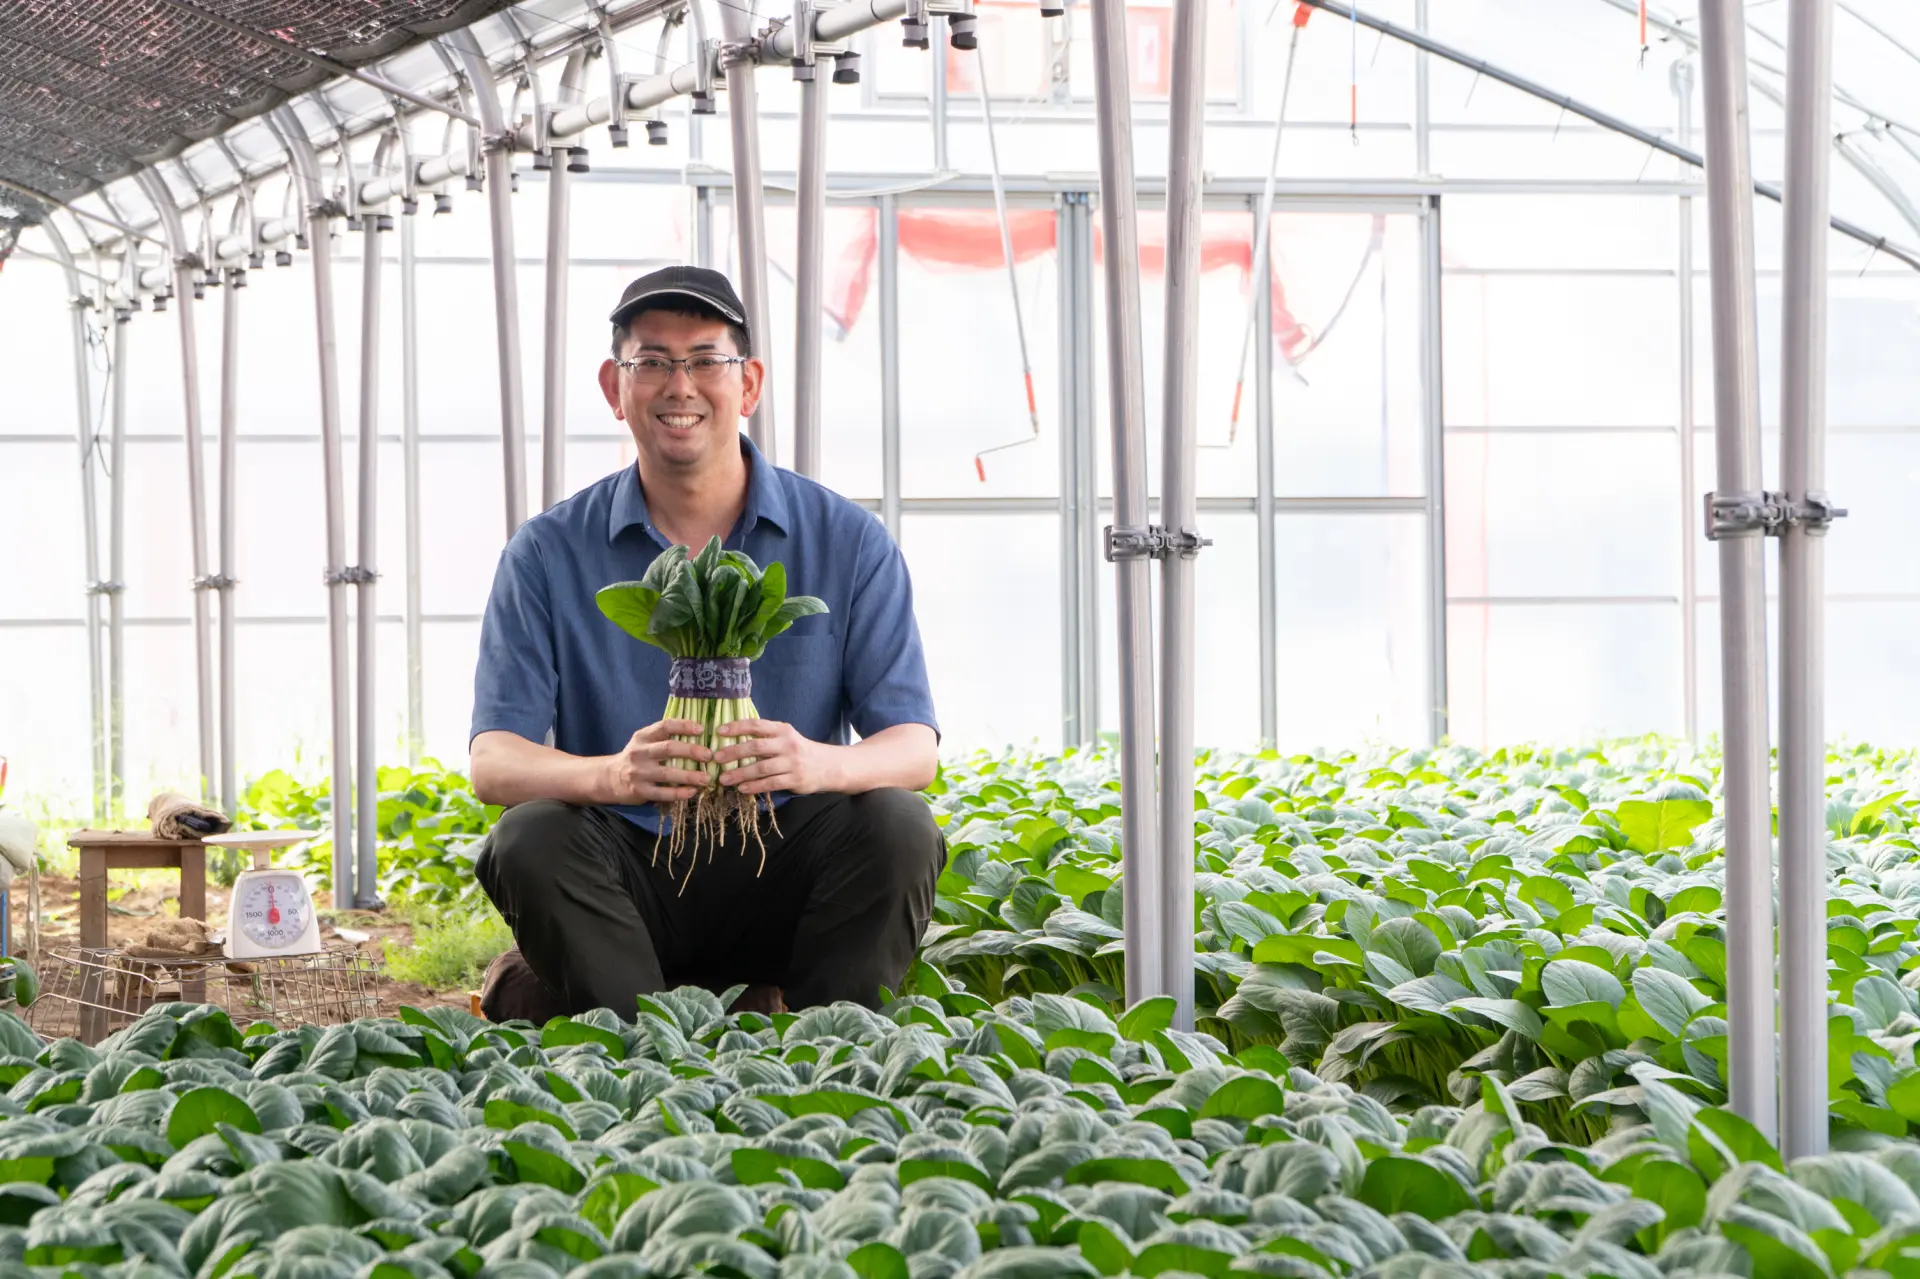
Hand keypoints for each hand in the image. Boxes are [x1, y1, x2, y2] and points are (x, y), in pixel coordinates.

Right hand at [602, 719, 711, 803]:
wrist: (609, 778)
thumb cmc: (636, 758)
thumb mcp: (644, 742)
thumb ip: (663, 737)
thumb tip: (698, 734)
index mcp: (642, 737)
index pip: (664, 726)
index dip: (684, 726)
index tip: (701, 729)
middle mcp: (639, 753)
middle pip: (668, 748)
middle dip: (691, 751)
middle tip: (709, 755)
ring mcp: (639, 773)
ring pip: (667, 773)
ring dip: (689, 776)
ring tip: (706, 778)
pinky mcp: (640, 791)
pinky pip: (663, 793)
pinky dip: (679, 793)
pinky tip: (692, 792)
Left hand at [712, 719, 834, 794]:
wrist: (829, 766)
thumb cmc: (801, 751)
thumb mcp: (787, 738)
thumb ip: (766, 738)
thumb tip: (734, 741)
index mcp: (783, 730)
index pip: (757, 725)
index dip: (737, 727)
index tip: (719, 731)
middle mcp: (787, 744)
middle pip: (757, 747)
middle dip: (734, 752)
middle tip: (716, 758)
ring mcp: (792, 762)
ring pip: (762, 768)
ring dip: (740, 773)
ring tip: (724, 779)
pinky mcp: (795, 779)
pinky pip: (771, 783)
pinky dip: (755, 786)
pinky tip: (742, 789)